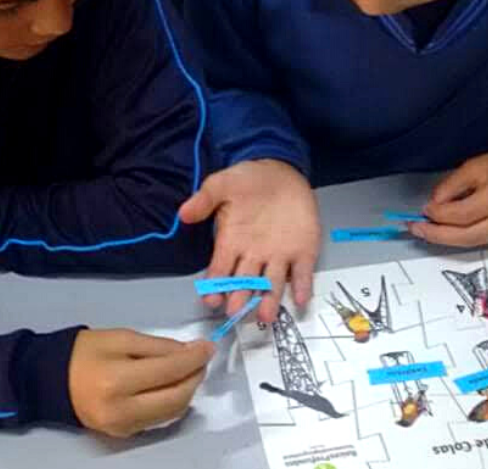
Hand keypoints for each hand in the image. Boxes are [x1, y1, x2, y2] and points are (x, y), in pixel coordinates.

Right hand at [69, 329, 213, 437]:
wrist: (53, 380)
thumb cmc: (85, 353)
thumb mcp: (122, 338)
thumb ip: (159, 346)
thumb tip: (190, 352)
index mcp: (117, 380)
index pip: (169, 370)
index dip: (194, 358)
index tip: (208, 347)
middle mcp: (122, 410)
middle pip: (176, 397)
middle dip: (195, 376)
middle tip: (201, 358)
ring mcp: (123, 426)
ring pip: (172, 411)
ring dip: (188, 390)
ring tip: (189, 370)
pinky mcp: (124, 434)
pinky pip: (159, 418)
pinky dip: (173, 401)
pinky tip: (173, 385)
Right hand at [180, 160, 320, 323]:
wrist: (281, 171)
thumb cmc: (249, 180)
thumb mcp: (223, 184)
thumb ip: (205, 199)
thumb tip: (184, 213)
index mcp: (232, 242)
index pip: (220, 270)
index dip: (215, 286)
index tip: (211, 299)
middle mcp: (254, 255)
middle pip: (244, 283)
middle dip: (239, 298)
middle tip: (235, 311)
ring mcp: (279, 255)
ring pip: (272, 284)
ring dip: (269, 300)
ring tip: (265, 315)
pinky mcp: (303, 251)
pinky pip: (301, 272)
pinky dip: (302, 286)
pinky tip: (301, 298)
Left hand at [410, 145, 487, 247]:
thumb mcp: (477, 164)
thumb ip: (453, 185)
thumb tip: (433, 206)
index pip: (464, 214)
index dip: (440, 215)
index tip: (424, 210)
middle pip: (468, 236)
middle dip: (438, 235)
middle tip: (417, 229)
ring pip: (474, 243)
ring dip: (447, 239)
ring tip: (428, 231)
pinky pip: (483, 241)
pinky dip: (463, 237)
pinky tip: (449, 231)